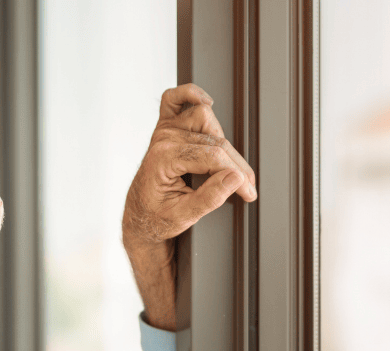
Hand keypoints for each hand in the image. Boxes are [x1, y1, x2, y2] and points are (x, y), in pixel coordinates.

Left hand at [123, 84, 256, 330]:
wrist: (140, 217)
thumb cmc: (156, 218)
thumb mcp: (184, 216)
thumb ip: (210, 197)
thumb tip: (235, 178)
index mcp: (164, 158)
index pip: (213, 157)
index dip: (237, 175)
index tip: (248, 192)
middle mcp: (164, 139)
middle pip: (215, 140)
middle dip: (235, 165)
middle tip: (246, 187)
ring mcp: (164, 130)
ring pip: (205, 118)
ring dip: (221, 139)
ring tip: (225, 166)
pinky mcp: (165, 127)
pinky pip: (175, 98)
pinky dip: (192, 95)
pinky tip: (206, 102)